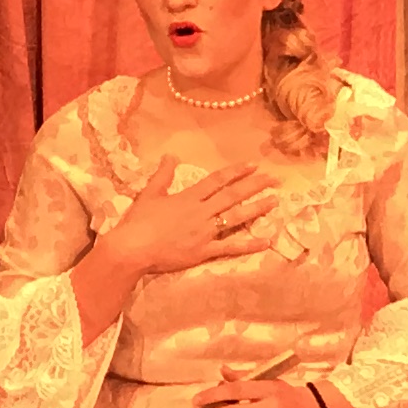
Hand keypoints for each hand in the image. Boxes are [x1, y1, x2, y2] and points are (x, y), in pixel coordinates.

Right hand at [104, 153, 275, 279]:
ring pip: (235, 217)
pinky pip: (230, 248)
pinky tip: (266, 241)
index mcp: (188, 197)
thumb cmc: (138, 222)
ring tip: (275, 201)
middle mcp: (201, 212)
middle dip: (254, 185)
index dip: (236, 172)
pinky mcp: (204, 251)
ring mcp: (205, 232)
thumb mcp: (150, 194)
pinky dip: (249, 245)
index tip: (253, 165)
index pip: (217, 181)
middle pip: (232, 195)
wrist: (132, 248)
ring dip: (256, 209)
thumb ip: (163, 175)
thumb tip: (171, 155)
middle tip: (274, 179)